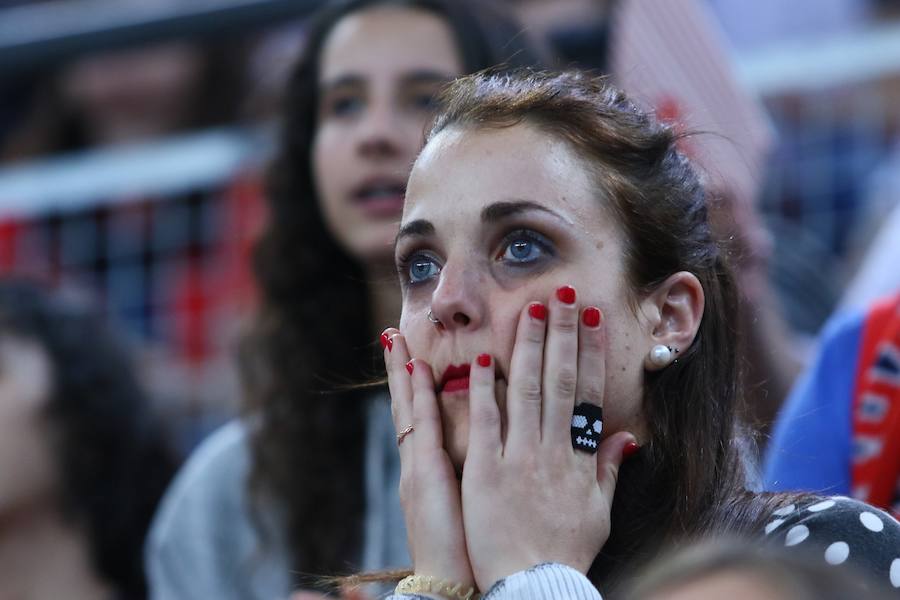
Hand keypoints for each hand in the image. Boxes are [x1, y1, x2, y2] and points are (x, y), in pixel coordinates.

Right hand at [382, 329, 474, 588]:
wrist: (452, 584)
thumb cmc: (470, 550)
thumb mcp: (471, 506)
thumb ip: (476, 474)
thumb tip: (490, 453)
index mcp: (429, 469)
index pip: (422, 417)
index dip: (417, 385)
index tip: (414, 352)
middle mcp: (418, 462)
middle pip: (408, 406)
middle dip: (400, 369)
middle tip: (394, 332)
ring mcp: (417, 466)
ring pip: (409, 409)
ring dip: (402, 372)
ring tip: (397, 338)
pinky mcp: (424, 476)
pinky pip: (421, 427)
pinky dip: (418, 398)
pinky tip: (417, 370)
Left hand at [460, 287, 635, 590]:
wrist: (533, 586)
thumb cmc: (565, 551)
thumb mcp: (598, 513)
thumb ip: (608, 471)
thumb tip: (626, 437)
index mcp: (580, 459)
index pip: (588, 395)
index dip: (591, 354)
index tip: (592, 320)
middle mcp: (553, 451)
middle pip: (560, 382)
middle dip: (561, 335)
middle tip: (561, 296)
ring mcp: (519, 459)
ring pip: (526, 392)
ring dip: (528, 349)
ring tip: (529, 311)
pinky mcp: (486, 472)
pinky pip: (486, 424)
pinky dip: (486, 391)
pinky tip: (487, 360)